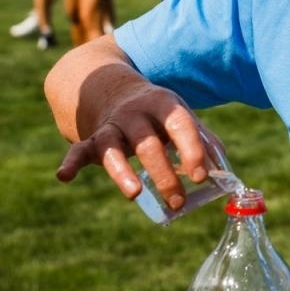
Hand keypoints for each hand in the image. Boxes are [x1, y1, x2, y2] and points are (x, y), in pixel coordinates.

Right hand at [55, 75, 219, 212]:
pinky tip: (64, 176)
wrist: (113, 88)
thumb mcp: (182, 117)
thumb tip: (225, 173)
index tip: (200, 176)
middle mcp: (136, 114)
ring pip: (114, 148)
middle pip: (149, 144)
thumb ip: (203, 141)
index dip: (191, 150)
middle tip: (178, 202)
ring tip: (134, 193)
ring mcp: (112, 125)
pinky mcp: (92, 138)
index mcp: (164, 105)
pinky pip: (79, 150)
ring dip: (122, 171)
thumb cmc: (157, 112)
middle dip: (164, 174)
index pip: (180, 125)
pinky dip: (71, 162)